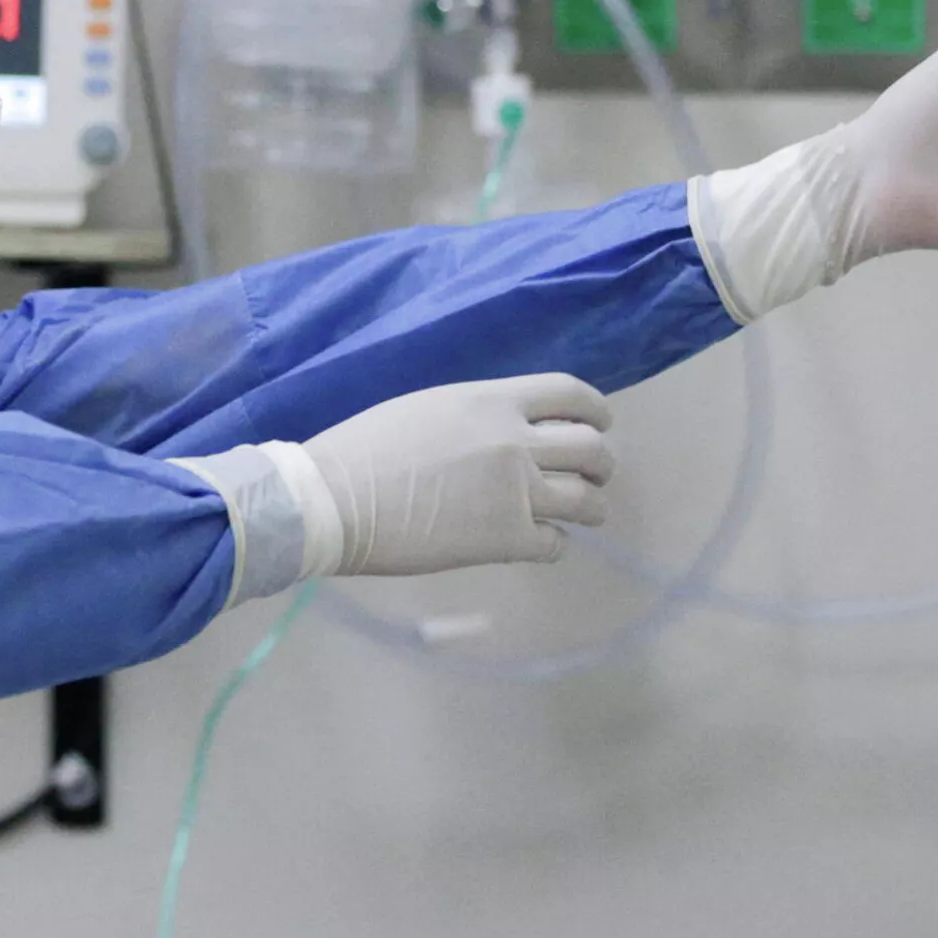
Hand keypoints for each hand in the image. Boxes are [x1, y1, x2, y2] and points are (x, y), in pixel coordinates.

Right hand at [304, 373, 614, 575]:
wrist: (336, 499)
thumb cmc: (365, 448)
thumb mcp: (429, 407)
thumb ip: (478, 414)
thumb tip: (503, 430)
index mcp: (493, 400)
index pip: (570, 394)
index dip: (596, 410)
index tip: (601, 423)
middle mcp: (516, 441)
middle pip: (591, 448)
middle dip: (601, 464)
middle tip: (593, 476)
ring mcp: (516, 492)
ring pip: (587, 500)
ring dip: (592, 507)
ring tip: (582, 514)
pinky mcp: (505, 539)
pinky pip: (555, 543)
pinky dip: (554, 543)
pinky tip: (539, 542)